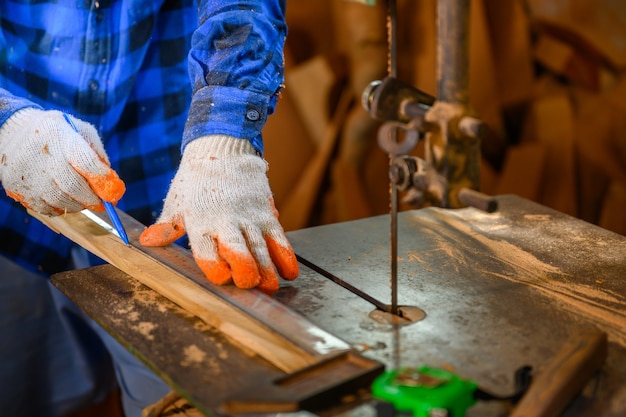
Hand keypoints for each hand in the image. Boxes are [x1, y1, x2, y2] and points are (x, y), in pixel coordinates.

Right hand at [0, 108, 124, 214]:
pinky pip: (45, 208)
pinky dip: (60, 208)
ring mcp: (29, 174)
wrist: (11, 132)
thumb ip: (97, 153)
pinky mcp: (19, 188)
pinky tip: (63, 199)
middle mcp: (43, 156)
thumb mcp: (78, 130)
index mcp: (61, 136)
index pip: (87, 162)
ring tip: (83, 199)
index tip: (115, 190)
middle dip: (92, 198)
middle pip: (74, 187)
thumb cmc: (54, 132)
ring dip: (78, 205)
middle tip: (102, 203)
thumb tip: (111, 182)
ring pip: (61, 201)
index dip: (103, 179)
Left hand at [139, 135, 298, 294]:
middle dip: (246, 273)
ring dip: (267, 269)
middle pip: (238, 251)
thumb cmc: (196, 180)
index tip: (223, 279)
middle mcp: (226, 221)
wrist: (221, 148)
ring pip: (261, 247)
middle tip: (250, 285)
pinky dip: (286, 255)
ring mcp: (249, 217)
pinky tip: (289, 272)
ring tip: (270, 287)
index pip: (207, 253)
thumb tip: (147, 242)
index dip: (216, 270)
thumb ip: (166, 227)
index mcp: (200, 223)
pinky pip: (279, 236)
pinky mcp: (266, 212)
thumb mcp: (176, 202)